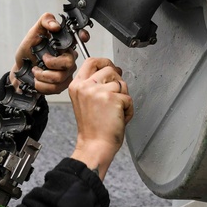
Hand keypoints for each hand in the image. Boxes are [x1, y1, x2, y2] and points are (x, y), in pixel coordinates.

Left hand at [10, 13, 88, 95]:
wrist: (20, 70)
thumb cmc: (28, 52)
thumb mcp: (33, 33)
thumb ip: (44, 22)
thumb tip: (55, 25)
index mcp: (64, 43)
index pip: (80, 38)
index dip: (83, 36)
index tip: (82, 37)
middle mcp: (68, 57)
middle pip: (69, 62)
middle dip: (51, 63)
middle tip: (42, 60)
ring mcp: (66, 72)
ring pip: (60, 78)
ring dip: (42, 75)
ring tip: (36, 71)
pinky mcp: (62, 85)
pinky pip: (56, 88)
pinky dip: (41, 85)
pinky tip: (38, 80)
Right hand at [68, 57, 133, 180]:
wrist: (95, 145)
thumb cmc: (93, 127)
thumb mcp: (85, 101)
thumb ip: (94, 85)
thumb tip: (113, 71)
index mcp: (77, 85)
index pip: (91, 61)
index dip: (104, 62)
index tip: (111, 67)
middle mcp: (86, 86)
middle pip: (110, 69)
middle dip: (118, 82)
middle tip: (115, 98)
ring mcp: (98, 91)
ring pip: (121, 84)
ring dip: (123, 98)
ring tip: (114, 111)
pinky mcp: (112, 98)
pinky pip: (128, 98)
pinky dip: (128, 109)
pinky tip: (118, 118)